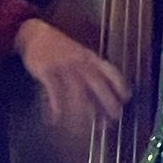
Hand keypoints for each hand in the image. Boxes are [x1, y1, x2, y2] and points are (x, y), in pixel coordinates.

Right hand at [14, 18, 131, 129]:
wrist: (36, 35)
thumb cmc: (60, 49)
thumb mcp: (80, 55)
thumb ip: (91, 72)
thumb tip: (102, 97)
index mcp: (90, 58)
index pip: (111, 71)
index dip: (120, 86)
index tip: (125, 100)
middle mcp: (80, 62)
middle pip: (98, 84)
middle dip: (106, 104)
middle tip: (109, 121)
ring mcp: (64, 66)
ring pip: (77, 92)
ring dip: (81, 112)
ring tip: (83, 127)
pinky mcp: (47, 71)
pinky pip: (54, 92)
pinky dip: (55, 107)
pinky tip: (56, 118)